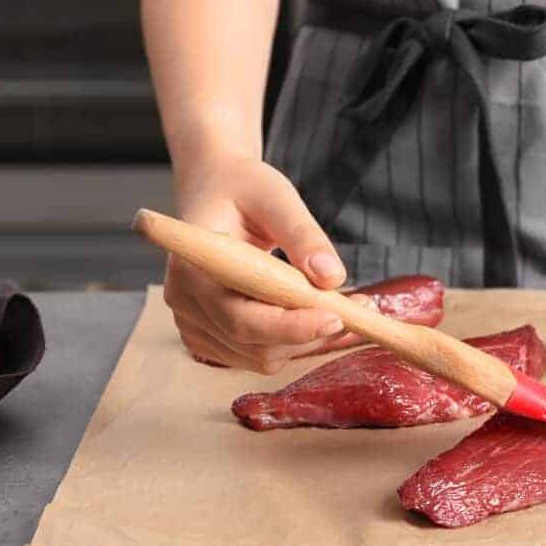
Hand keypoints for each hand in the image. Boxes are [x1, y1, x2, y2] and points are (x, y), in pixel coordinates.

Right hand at [163, 153, 362, 373]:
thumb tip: (331, 276)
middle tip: (360, 308)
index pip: (241, 318)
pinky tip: (318, 315)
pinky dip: (294, 342)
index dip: (290, 326)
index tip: (337, 317)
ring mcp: (194, 325)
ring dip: (308, 339)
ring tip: (343, 306)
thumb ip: (303, 235)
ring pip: (262, 357)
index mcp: (193, 268)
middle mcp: (186, 303)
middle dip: (311, 332)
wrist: (217, 191)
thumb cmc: (243, 189)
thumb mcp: (276, 198)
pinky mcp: (210, 336)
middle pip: (255, 345)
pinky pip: (258, 355)